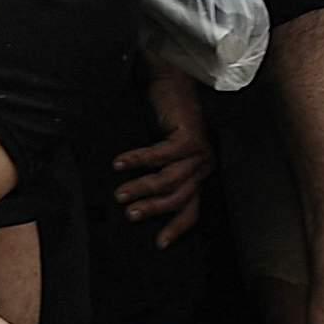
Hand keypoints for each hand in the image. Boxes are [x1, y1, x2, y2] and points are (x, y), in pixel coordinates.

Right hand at [114, 69, 213, 245]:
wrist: (169, 80)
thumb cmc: (163, 116)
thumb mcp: (163, 151)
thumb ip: (158, 173)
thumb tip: (134, 199)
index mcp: (199, 172)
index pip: (192, 208)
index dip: (176, 228)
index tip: (160, 244)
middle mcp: (203, 164)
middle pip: (179, 198)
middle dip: (153, 209)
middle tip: (130, 214)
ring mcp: (199, 151)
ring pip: (169, 181)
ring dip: (142, 188)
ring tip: (120, 193)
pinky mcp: (189, 137)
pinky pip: (160, 156)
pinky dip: (138, 161)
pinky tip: (120, 164)